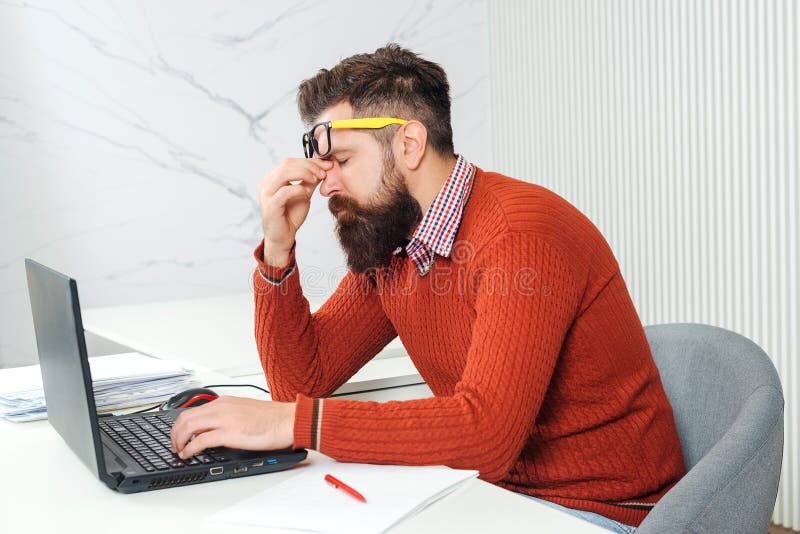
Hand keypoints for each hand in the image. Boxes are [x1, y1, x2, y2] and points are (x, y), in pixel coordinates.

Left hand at [170, 396, 295, 458]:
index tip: (178, 435)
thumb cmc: (273, 418)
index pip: (192, 410)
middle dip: (174, 433)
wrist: (288, 420)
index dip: (180, 425)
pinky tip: (188, 455)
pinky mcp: (229, 433)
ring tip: (179, 452)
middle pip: (184, 417)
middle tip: (175, 445)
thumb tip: (217, 427)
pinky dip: (189, 449)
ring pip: (188, 427)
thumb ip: (229, 415)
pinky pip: (200, 440)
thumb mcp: (245, 411)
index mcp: (225, 401)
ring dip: (179, 441)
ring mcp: (224, 419)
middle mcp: (221, 407)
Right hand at [257, 158, 333, 265]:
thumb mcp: (304, 194)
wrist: (283, 237)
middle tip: (324, 172)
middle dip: (309, 166)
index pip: (290, 162)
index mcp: (273, 178)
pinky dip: (298, 189)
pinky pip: (284, 191)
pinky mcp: (270, 205)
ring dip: (304, 173)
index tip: (327, 164)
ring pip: (284, 173)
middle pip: (287, 164)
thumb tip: (323, 167)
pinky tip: (307, 192)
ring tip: (318, 179)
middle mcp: (267, 183)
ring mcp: (266, 193)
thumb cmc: (291, 215)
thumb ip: (310, 181)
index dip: (310, 161)